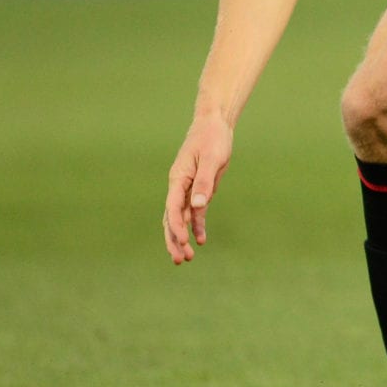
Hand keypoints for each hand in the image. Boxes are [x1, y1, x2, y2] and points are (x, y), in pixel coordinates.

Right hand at [165, 112, 233, 263]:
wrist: (214, 126)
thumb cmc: (212, 139)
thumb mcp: (212, 159)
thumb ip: (205, 182)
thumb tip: (198, 206)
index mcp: (178, 179)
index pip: (172, 208)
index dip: (176, 226)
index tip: (183, 241)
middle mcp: (179, 187)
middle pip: (171, 218)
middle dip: (174, 240)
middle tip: (180, 260)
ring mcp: (188, 189)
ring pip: (181, 218)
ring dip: (183, 237)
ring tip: (188, 258)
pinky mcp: (199, 190)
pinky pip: (195, 212)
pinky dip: (197, 225)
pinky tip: (201, 240)